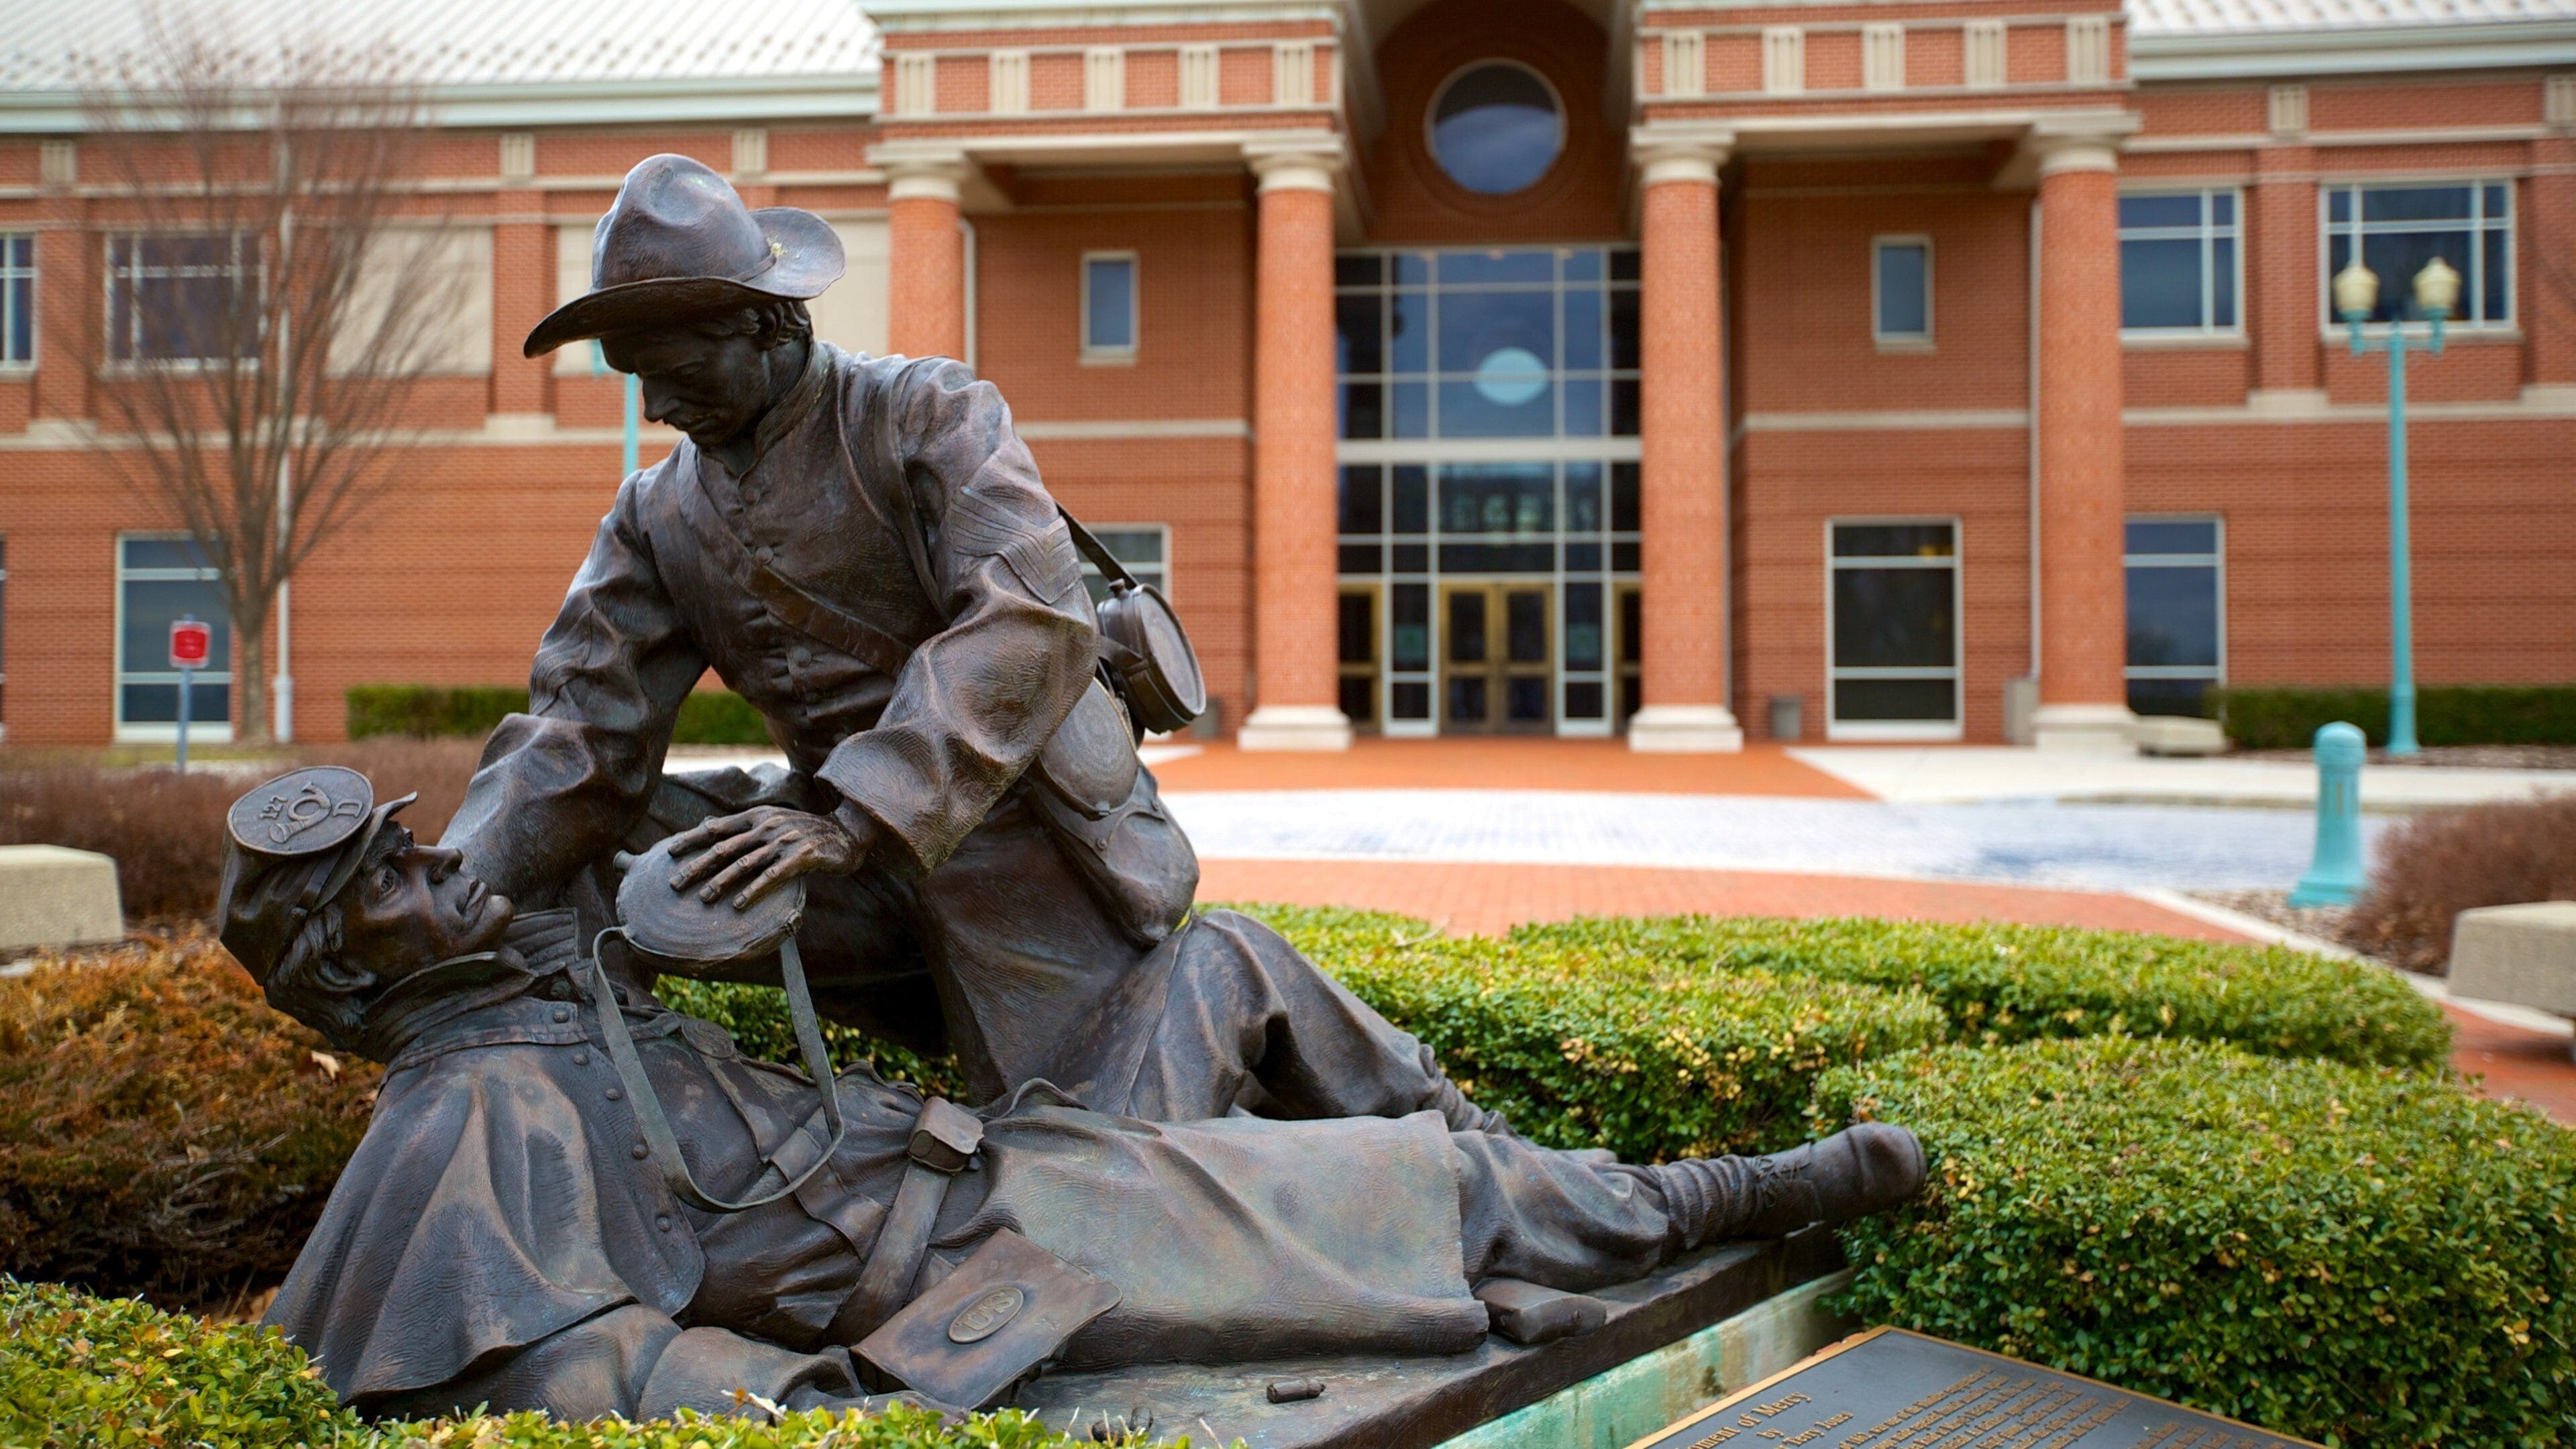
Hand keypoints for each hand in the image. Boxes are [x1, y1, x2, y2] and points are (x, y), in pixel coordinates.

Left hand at [664, 806, 870, 910]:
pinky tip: (738, 904)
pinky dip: (753, 890)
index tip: (668, 852)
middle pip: (724, 848)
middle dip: (697, 866)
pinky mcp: (800, 857)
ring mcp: (783, 841)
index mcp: (757, 816)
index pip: (717, 828)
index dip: (691, 839)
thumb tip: (708, 826)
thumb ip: (743, 826)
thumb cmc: (806, 830)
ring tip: (703, 898)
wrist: (847, 832)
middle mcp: (766, 826)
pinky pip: (771, 876)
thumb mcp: (773, 820)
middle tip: (675, 883)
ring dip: (721, 881)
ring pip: (744, 864)